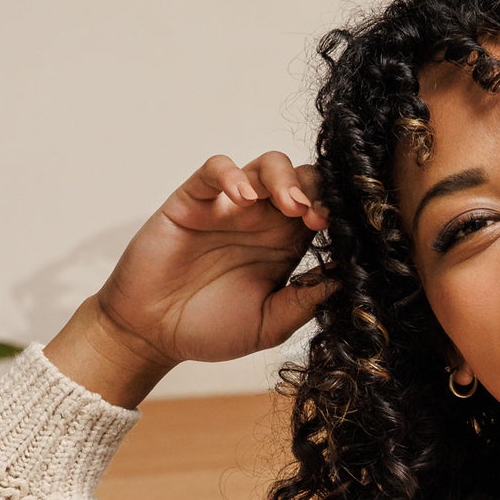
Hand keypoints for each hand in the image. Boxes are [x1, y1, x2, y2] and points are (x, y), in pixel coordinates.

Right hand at [93, 152, 336, 366]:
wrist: (153, 334)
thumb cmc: (210, 329)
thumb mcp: (270, 324)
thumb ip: (305, 301)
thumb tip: (346, 279)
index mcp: (286, 246)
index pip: (322, 211)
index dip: (335, 214)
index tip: (342, 233)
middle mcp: (262, 221)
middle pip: (302, 179)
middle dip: (317, 190)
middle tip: (318, 218)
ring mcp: (228, 207)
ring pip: (266, 165)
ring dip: (285, 178)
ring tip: (290, 205)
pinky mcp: (193, 200)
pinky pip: (214, 169)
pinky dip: (232, 174)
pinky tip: (242, 197)